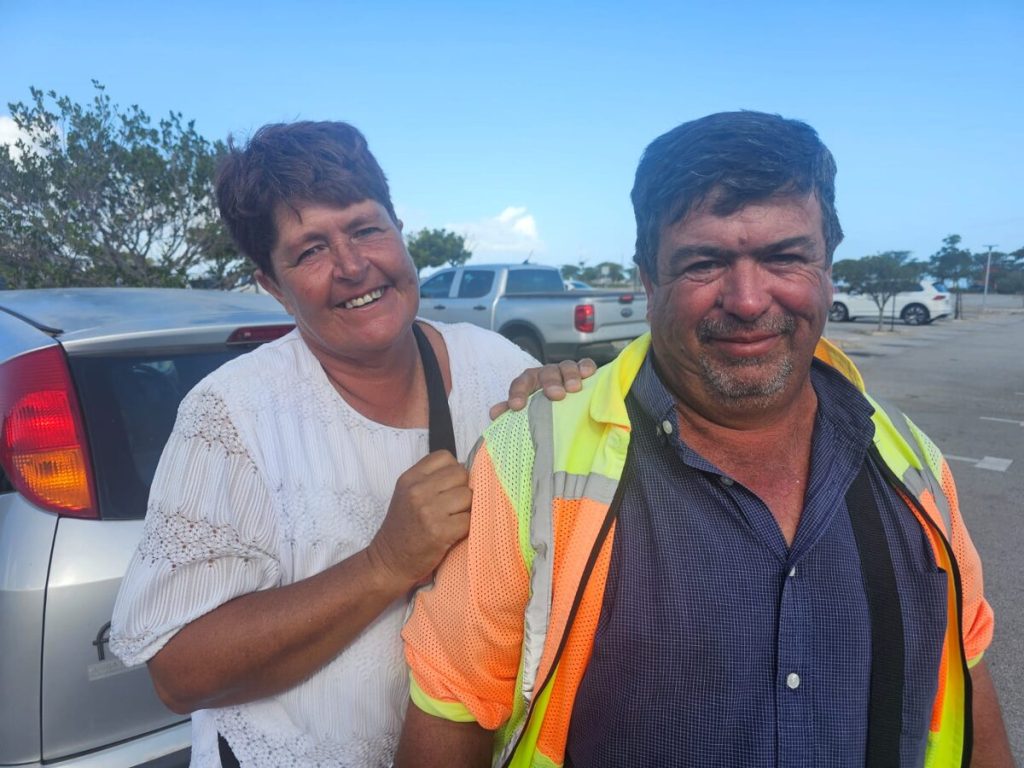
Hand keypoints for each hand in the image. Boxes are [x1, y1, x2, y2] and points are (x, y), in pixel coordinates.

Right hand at [368, 451, 471, 586]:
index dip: (453, 470)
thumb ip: (431, 480)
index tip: (449, 486)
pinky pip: (469, 519)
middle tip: (453, 506)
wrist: (389, 561)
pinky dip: (467, 527)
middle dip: (463, 489)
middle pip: (461, 474)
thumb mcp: (407, 494)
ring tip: (453, 519)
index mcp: (410, 477)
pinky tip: (455, 532)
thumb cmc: (404, 528)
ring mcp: (428, 510)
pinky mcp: (440, 531)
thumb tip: (468, 471)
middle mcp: (418, 490)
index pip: (445, 456)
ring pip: (468, 496)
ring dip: (467, 509)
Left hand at [490, 358, 597, 418]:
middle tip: (556, 395)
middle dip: (550, 383)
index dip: (517, 393)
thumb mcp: (526, 411)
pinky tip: (589, 374)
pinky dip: (586, 367)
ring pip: (566, 367)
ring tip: (574, 388)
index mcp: (529, 382)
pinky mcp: (583, 371)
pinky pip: (585, 365)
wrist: (564, 401)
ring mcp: (564, 371)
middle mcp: (546, 374)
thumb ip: (509, 413)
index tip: (517, 407)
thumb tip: (494, 413)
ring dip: (570, 376)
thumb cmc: (541, 408)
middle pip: (546, 373)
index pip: (520, 383)